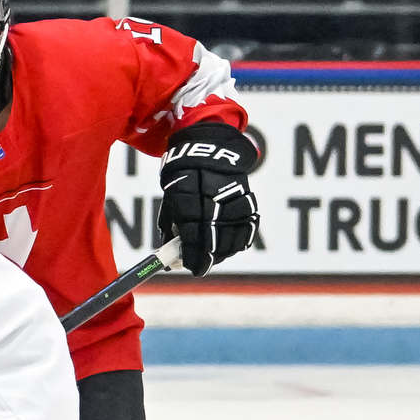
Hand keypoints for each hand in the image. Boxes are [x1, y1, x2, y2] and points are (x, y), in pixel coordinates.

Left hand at [157, 122, 259, 275]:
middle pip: (216, 240)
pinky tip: (234, 244)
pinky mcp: (247, 197)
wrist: (207, 150)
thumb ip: (172, 227)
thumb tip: (172, 254)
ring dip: (226, 250)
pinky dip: (242, 237)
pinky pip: (249, 225)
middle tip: (203, 265)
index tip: (192, 268)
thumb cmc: (182, 178)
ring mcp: (232, 199)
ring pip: (235, 235)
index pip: (193, 238)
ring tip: (217, 255)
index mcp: (187, 201)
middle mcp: (212, 201)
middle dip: (209, 258)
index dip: (193, 257)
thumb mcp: (171, 200)